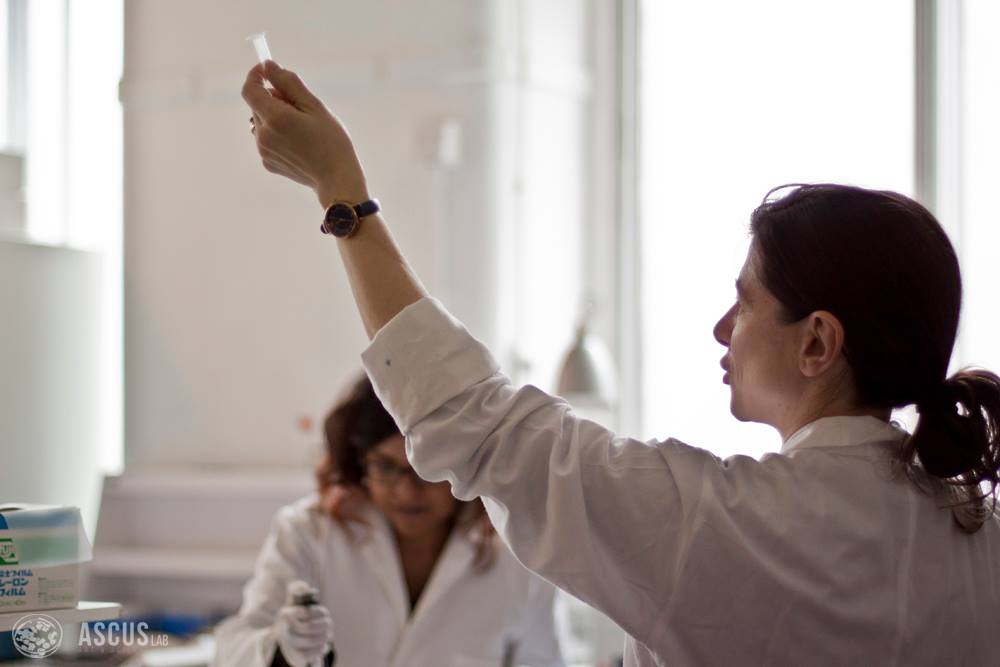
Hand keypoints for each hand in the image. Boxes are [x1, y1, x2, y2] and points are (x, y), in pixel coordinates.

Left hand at [242, 60, 369, 207]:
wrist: (337, 180)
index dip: (255, 75)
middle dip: (272, 98)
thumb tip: (268, 66)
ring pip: (261, 122)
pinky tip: (298, 143)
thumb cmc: (332, 141)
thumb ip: (288, 83)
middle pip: (257, 105)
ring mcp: (263, 150)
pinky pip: (266, 139)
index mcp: (275, 117)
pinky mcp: (268, 162)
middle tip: (299, 104)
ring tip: (301, 127)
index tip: (267, 70)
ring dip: (274, 117)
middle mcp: (263, 134)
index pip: (250, 89)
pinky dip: (277, 134)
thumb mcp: (314, 106)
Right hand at [273, 582, 333, 666]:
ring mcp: (289, 645)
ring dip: (325, 636)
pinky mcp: (296, 658)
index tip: (321, 613)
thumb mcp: (296, 602)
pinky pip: (315, 651)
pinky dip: (323, 647)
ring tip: (327, 634)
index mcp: (285, 614)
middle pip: (309, 627)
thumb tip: (303, 586)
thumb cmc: (299, 619)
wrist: (291, 644)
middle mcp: (284, 630)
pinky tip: (323, 644)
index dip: (317, 612)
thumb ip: (298, 589)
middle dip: (324, 625)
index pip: (304, 612)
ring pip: (313, 640)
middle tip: (329, 623)